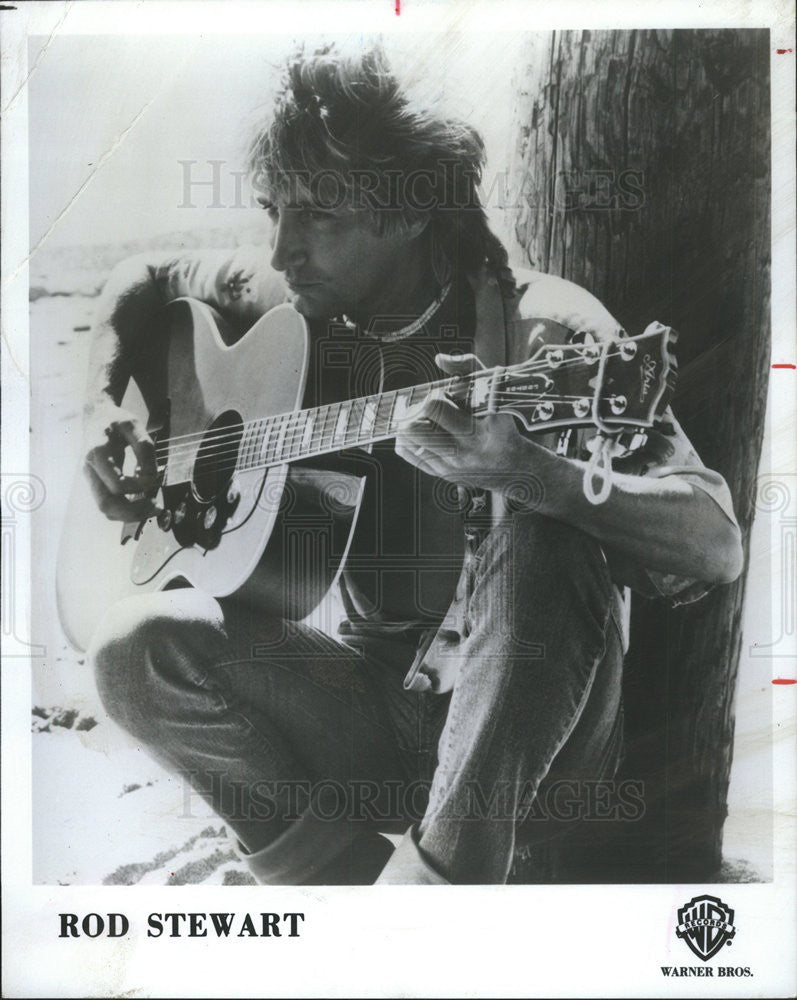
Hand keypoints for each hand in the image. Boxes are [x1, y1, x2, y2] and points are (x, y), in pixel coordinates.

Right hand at [83, 403, 158, 520]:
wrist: (96, 417)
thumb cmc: (116, 421)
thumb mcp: (134, 425)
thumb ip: (145, 448)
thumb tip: (150, 477)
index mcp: (97, 453)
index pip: (117, 484)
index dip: (138, 487)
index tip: (153, 478)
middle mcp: (90, 469)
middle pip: (106, 504)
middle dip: (133, 512)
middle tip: (157, 507)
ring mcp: (91, 479)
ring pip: (106, 509)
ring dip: (131, 515)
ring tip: (153, 508)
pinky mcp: (97, 484)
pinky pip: (108, 505)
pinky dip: (126, 510)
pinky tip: (143, 503)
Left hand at [394, 353, 526, 489]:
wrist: (515, 467)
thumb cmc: (503, 422)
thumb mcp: (496, 392)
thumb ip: (469, 368)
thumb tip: (439, 359)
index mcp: (477, 429)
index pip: (434, 407)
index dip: (433, 396)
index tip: (443, 396)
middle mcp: (462, 452)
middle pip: (413, 427)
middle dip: (416, 411)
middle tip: (428, 408)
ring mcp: (450, 466)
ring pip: (407, 440)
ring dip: (409, 423)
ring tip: (425, 419)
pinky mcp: (441, 475)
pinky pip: (407, 453)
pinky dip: (407, 438)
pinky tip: (422, 431)